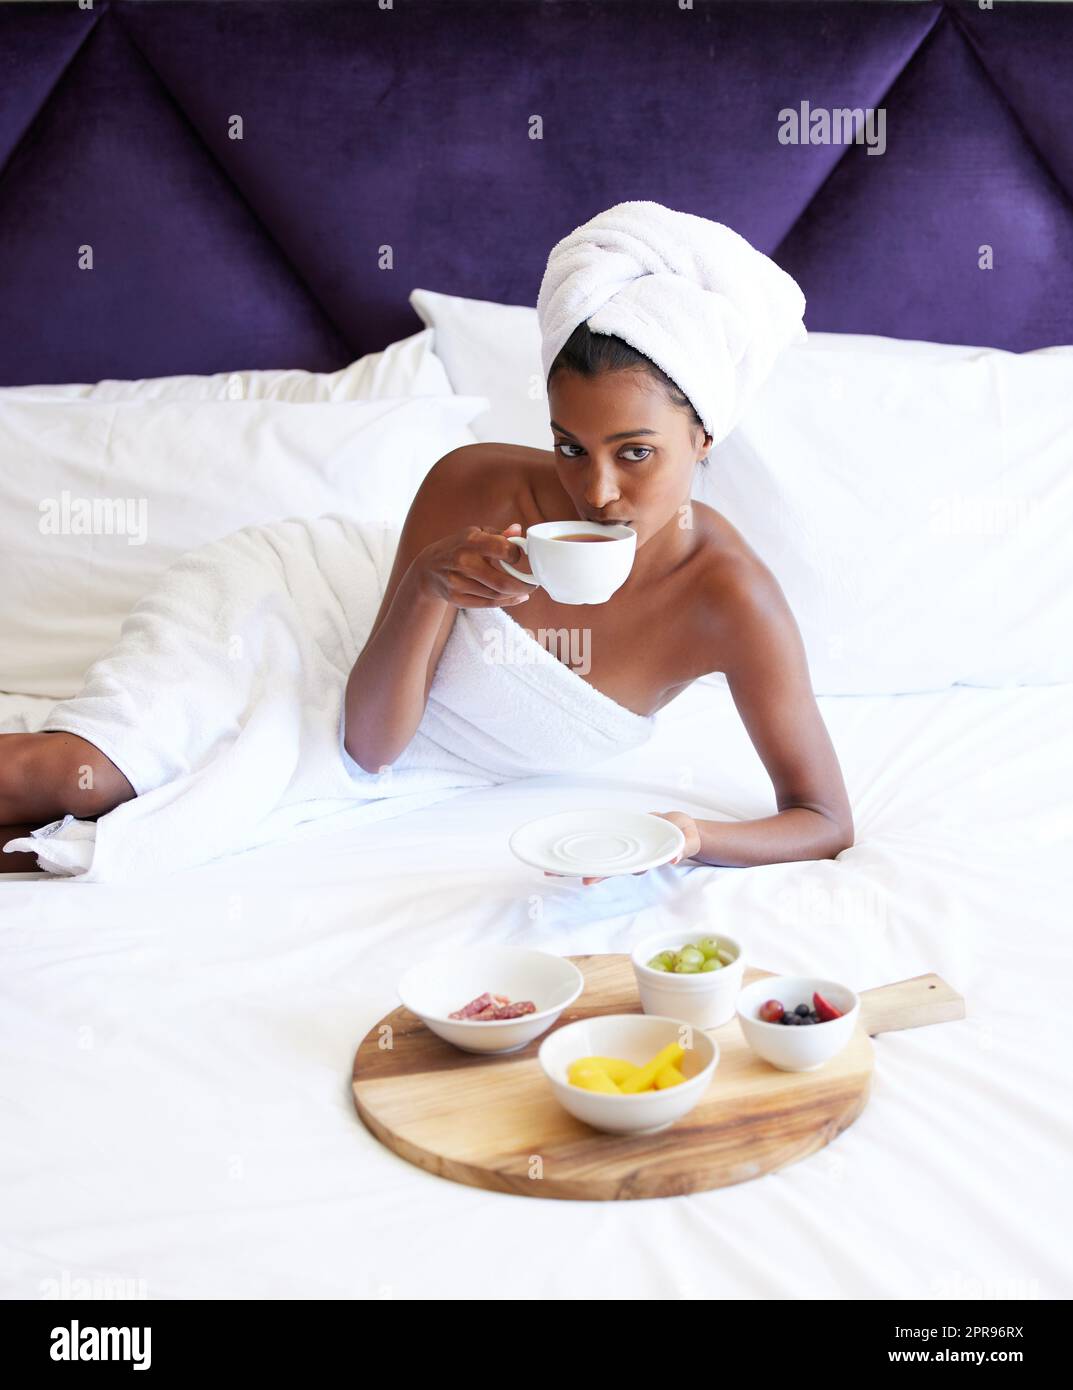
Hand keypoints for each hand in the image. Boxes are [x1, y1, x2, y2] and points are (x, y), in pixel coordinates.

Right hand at [416, 523, 535, 608]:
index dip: (516, 555)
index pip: (503, 549)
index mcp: (470, 541)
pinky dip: (506, 602)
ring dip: (516, 593)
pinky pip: (488, 604)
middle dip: (524, 585)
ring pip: (497, 594)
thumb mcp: (475, 533)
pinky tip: (516, 597)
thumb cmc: (458, 547)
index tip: (519, 557)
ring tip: (525, 589)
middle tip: (534, 584)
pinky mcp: (457, 599)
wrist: (428, 568)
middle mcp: (463, 562)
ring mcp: (458, 583)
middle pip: (502, 581)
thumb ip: (499, 534)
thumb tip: (519, 530)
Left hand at [544, 811, 701, 886]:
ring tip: (550, 866)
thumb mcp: (687, 840)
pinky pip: (600, 839)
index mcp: (640, 860)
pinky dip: (583, 840)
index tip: (585, 880)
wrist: (681, 828)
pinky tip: (562, 841)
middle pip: (599, 865)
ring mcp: (621, 847)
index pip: (617, 868)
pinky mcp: (618, 834)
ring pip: (595, 855)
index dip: (600, 874)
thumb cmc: (683, 835)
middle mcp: (627, 857)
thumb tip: (675, 857)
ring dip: (574, 860)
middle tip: (552, 873)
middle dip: (576, 869)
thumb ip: (683, 847)